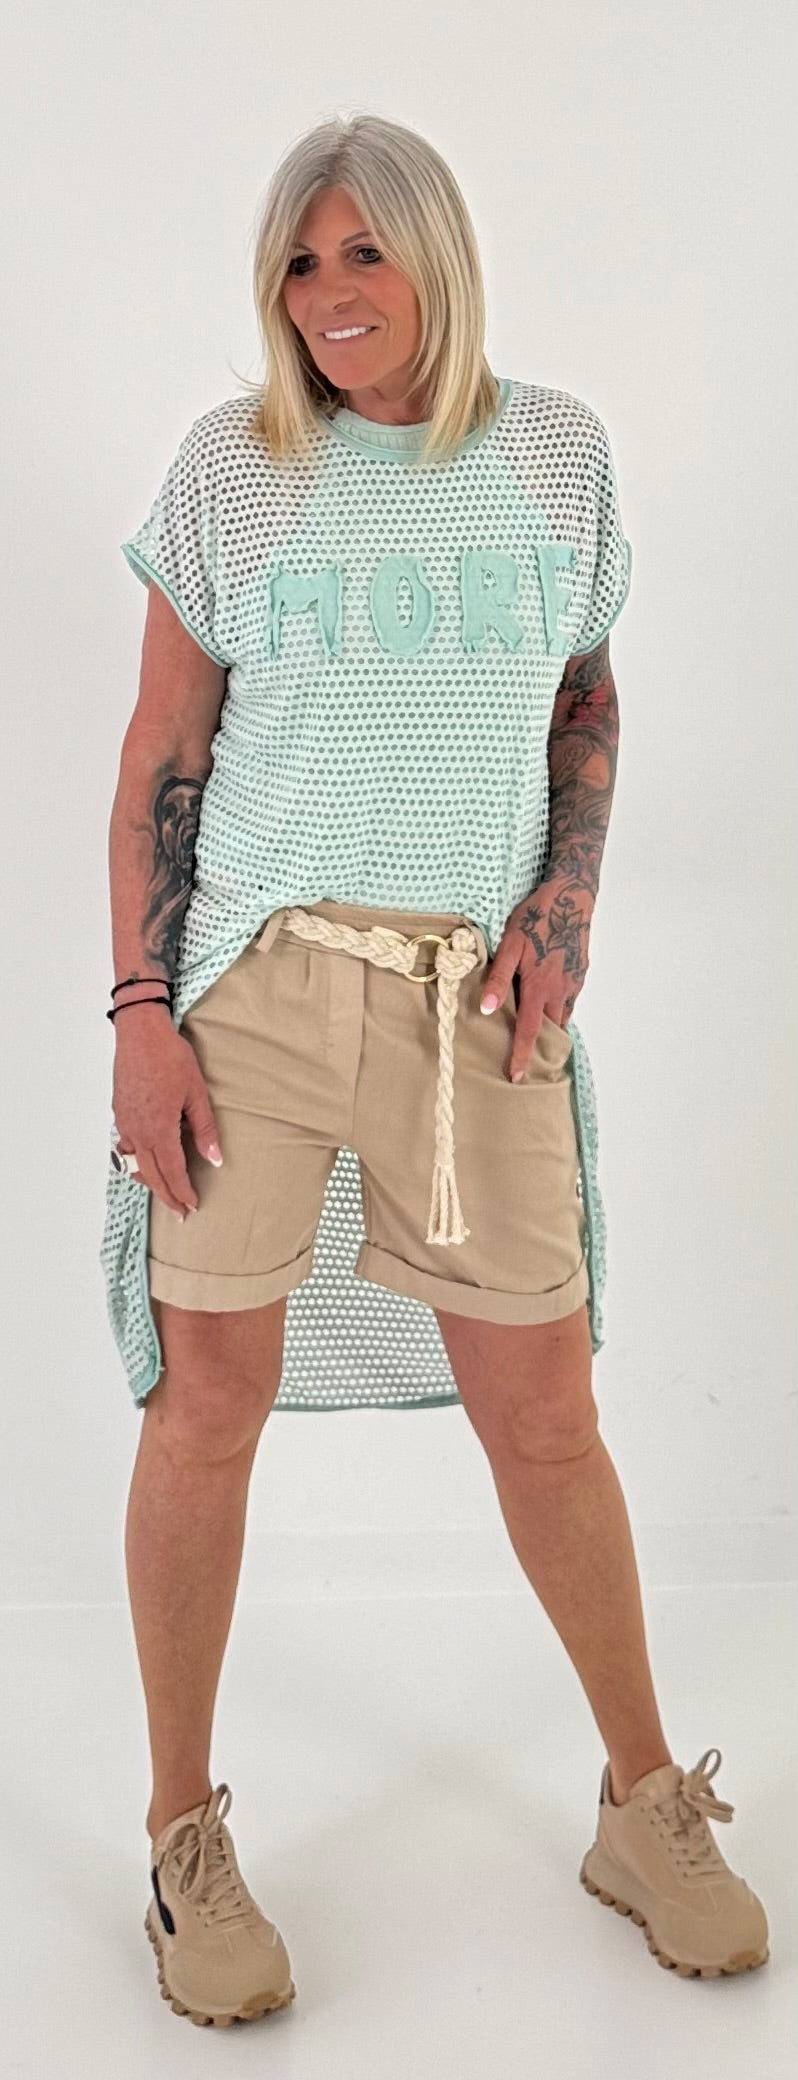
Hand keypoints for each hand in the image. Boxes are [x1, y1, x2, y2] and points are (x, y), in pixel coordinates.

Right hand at [112, 1017, 223, 1215]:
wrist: (140, 1034)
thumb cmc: (169, 1058)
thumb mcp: (196, 1093)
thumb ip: (204, 1130)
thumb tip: (214, 1159)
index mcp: (159, 1129)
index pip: (172, 1171)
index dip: (183, 1192)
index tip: (192, 1206)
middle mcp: (138, 1132)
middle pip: (151, 1175)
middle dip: (167, 1196)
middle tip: (180, 1213)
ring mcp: (125, 1124)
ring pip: (135, 1165)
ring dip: (150, 1182)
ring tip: (165, 1193)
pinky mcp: (120, 1114)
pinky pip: (126, 1148)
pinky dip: (136, 1163)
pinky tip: (145, 1163)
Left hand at [478, 873, 591, 1080]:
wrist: (572, 896)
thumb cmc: (537, 917)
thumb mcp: (511, 944)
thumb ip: (499, 978)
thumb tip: (487, 1008)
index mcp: (540, 988)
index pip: (528, 1032)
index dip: (521, 1056)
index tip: (516, 1077)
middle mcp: (561, 991)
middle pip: (549, 1029)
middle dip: (538, 1046)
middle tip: (524, 1056)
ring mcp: (574, 983)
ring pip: (561, 1015)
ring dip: (548, 1026)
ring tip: (534, 1029)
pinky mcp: (581, 973)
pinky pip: (568, 999)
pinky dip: (557, 1006)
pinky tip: (545, 997)